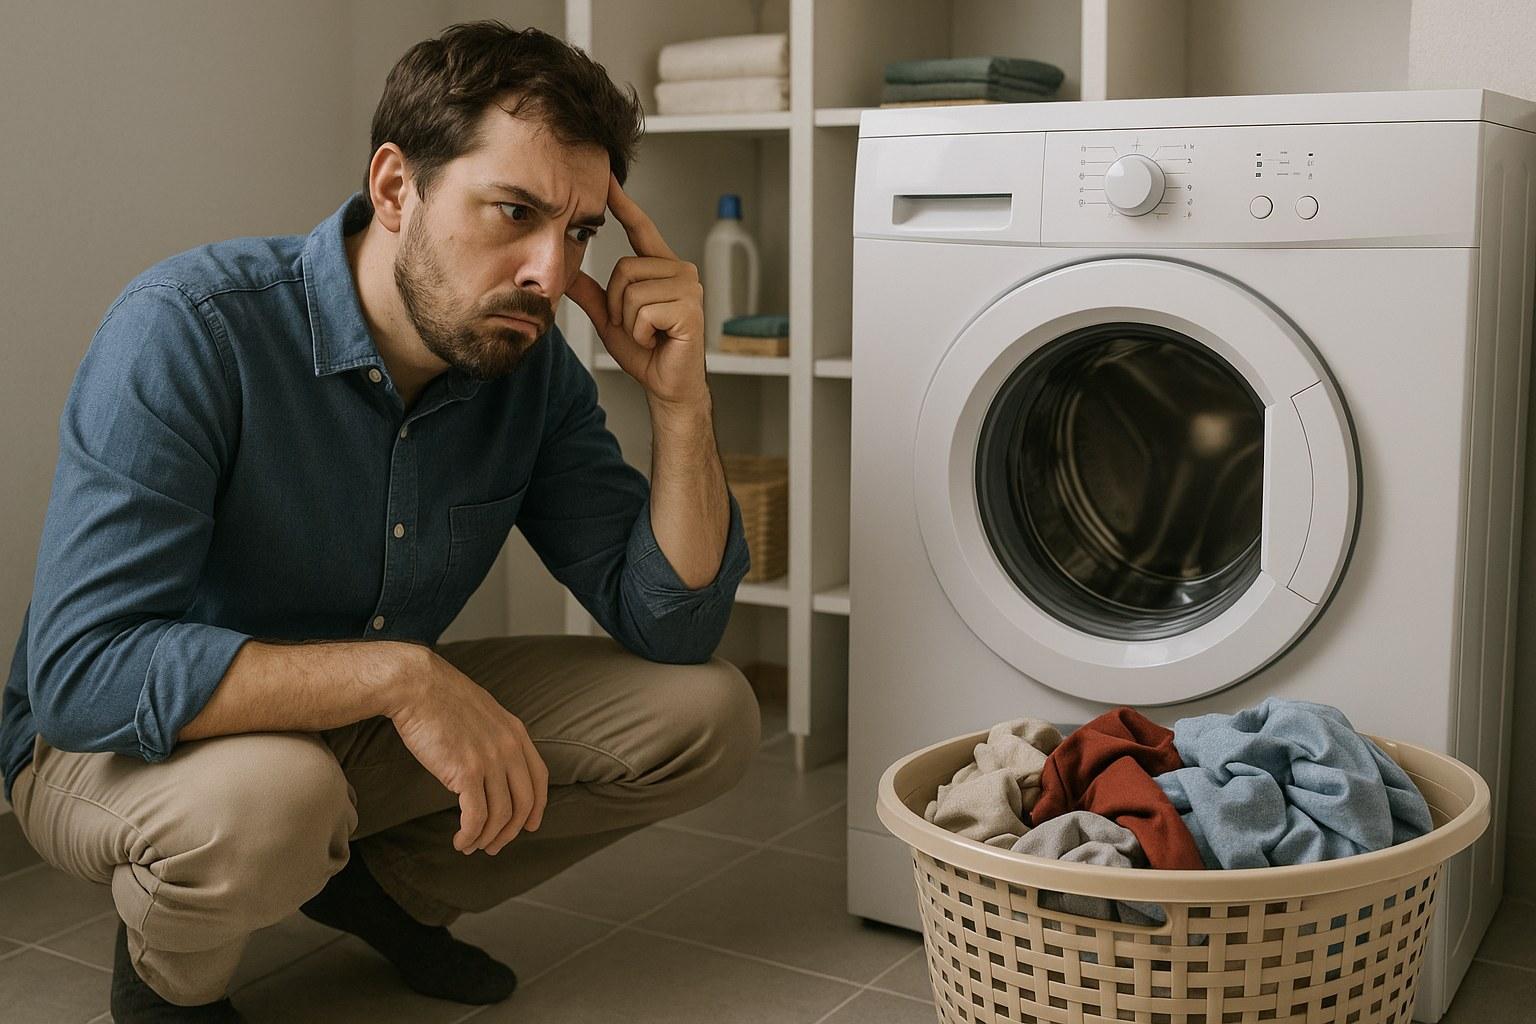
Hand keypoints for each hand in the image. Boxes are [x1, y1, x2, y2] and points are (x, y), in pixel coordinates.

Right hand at [386, 649, 548, 854]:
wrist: (416, 685)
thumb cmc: (440, 698)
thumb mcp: (482, 712)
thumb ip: (494, 737)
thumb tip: (491, 766)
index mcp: (516, 732)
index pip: (540, 778)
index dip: (537, 807)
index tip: (529, 825)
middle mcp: (509, 748)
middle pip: (524, 803)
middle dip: (511, 831)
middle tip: (494, 846)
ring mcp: (491, 760)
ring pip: (500, 815)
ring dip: (486, 838)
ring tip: (470, 846)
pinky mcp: (466, 772)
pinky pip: (476, 817)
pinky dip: (470, 835)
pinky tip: (460, 840)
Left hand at [566, 173, 708, 408]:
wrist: (666, 384)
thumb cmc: (646, 352)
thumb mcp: (611, 318)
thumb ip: (593, 293)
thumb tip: (569, 272)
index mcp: (662, 268)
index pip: (641, 228)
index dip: (623, 204)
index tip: (608, 179)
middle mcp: (680, 271)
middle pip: (624, 267)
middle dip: (618, 302)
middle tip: (635, 325)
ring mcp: (689, 289)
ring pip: (632, 289)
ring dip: (629, 320)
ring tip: (647, 332)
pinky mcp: (690, 309)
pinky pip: (644, 310)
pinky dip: (641, 331)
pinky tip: (657, 339)